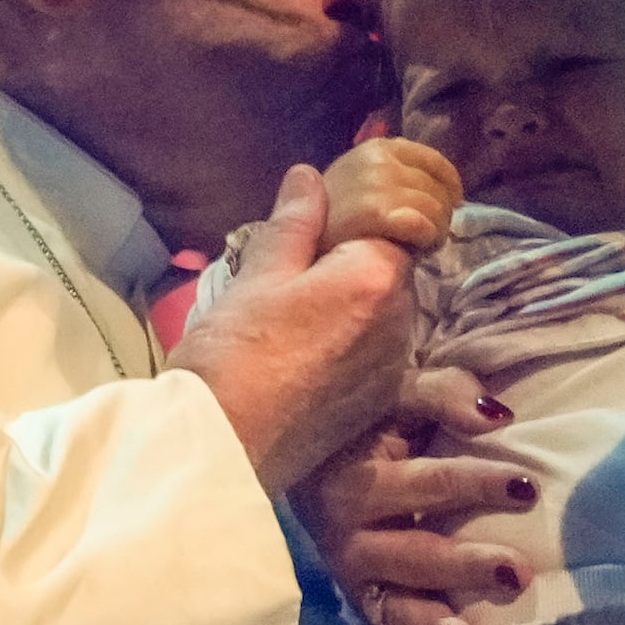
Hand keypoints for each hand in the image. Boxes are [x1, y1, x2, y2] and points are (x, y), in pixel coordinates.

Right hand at [168, 164, 415, 493]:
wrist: (224, 447)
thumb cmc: (233, 355)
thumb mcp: (258, 275)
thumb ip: (294, 222)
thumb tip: (310, 177)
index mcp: (376, 277)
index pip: (393, 217)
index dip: (359, 208)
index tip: (318, 218)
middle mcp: (400, 320)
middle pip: (392, 263)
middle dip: (355, 252)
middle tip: (296, 259)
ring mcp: (393, 366)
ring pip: (384, 306)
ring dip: (353, 294)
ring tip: (293, 304)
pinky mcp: (377, 402)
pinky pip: (374, 347)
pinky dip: (350, 334)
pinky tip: (304, 342)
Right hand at [293, 367, 539, 624]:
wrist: (301, 452)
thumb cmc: (363, 418)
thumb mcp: (395, 392)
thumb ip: (442, 394)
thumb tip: (497, 415)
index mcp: (357, 473)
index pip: (426, 480)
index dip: (475, 484)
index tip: (526, 489)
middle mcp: (346, 529)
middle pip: (412, 552)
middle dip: (463, 565)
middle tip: (518, 572)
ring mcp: (352, 572)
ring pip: (392, 605)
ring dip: (429, 624)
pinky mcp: (360, 601)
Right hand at [320, 137, 462, 252]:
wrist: (301, 252)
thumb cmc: (329, 228)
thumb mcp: (353, 189)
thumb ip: (390, 176)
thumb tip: (434, 184)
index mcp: (376, 148)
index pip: (434, 161)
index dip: (450, 185)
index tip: (454, 205)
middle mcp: (376, 160)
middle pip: (438, 188)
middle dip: (442, 215)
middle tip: (427, 237)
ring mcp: (374, 185)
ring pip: (434, 208)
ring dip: (436, 232)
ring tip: (421, 247)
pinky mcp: (374, 214)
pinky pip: (421, 224)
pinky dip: (426, 239)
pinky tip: (416, 252)